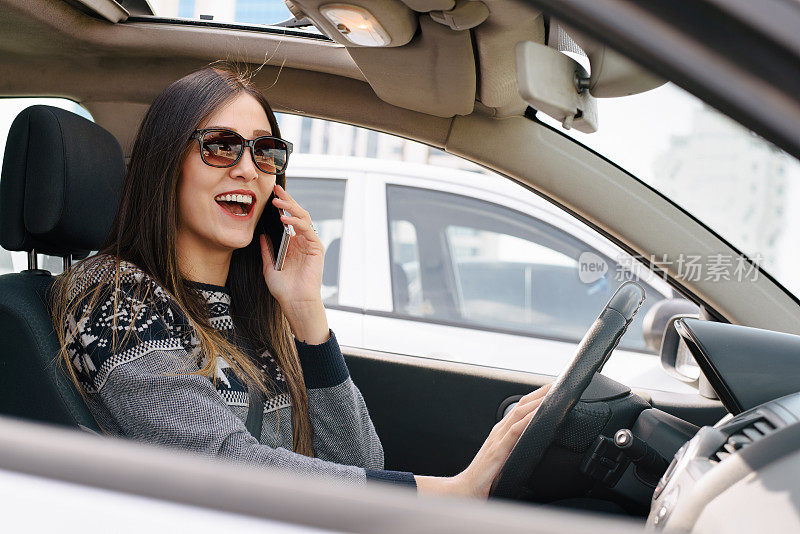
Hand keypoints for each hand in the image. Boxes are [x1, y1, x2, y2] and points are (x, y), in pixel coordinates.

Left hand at [259, 184, 329, 343]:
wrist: (295, 302)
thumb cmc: (284, 289)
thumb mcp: (268, 266)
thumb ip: (267, 250)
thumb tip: (262, 235)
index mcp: (293, 244)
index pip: (288, 219)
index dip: (282, 207)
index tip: (270, 196)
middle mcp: (303, 242)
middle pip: (297, 214)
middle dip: (287, 200)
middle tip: (275, 190)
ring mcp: (310, 244)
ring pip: (304, 218)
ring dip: (291, 208)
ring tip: (277, 201)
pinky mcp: (316, 249)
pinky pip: (307, 230)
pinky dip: (296, 222)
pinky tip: (285, 219)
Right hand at [415, 384, 550, 497]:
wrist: (466, 489)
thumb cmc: (484, 478)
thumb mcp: (504, 461)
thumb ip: (516, 450)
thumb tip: (534, 448)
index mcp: (502, 432)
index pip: (522, 408)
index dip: (537, 396)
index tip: (554, 388)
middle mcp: (500, 431)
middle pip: (522, 405)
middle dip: (541, 392)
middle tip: (559, 382)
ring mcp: (498, 439)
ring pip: (520, 413)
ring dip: (537, 401)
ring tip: (553, 392)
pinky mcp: (499, 451)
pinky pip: (515, 431)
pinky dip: (527, 420)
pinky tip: (538, 414)